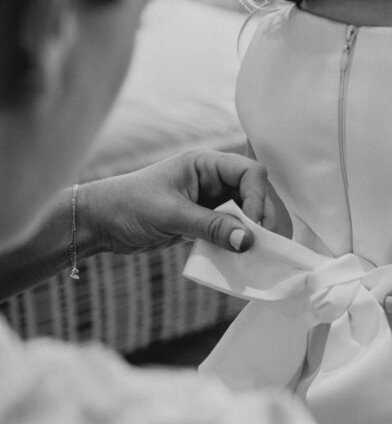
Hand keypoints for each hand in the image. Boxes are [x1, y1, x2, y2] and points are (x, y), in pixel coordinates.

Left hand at [82, 150, 277, 255]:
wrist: (101, 222)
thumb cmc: (129, 206)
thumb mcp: (172, 215)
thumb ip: (212, 226)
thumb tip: (248, 241)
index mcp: (205, 164)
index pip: (251, 172)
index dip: (258, 198)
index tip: (253, 227)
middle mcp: (212, 180)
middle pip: (254, 194)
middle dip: (259, 219)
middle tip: (257, 246)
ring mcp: (209, 201)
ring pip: (245, 215)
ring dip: (250, 234)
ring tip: (250, 255)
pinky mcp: (204, 222)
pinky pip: (230, 231)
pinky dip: (236, 244)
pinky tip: (235, 259)